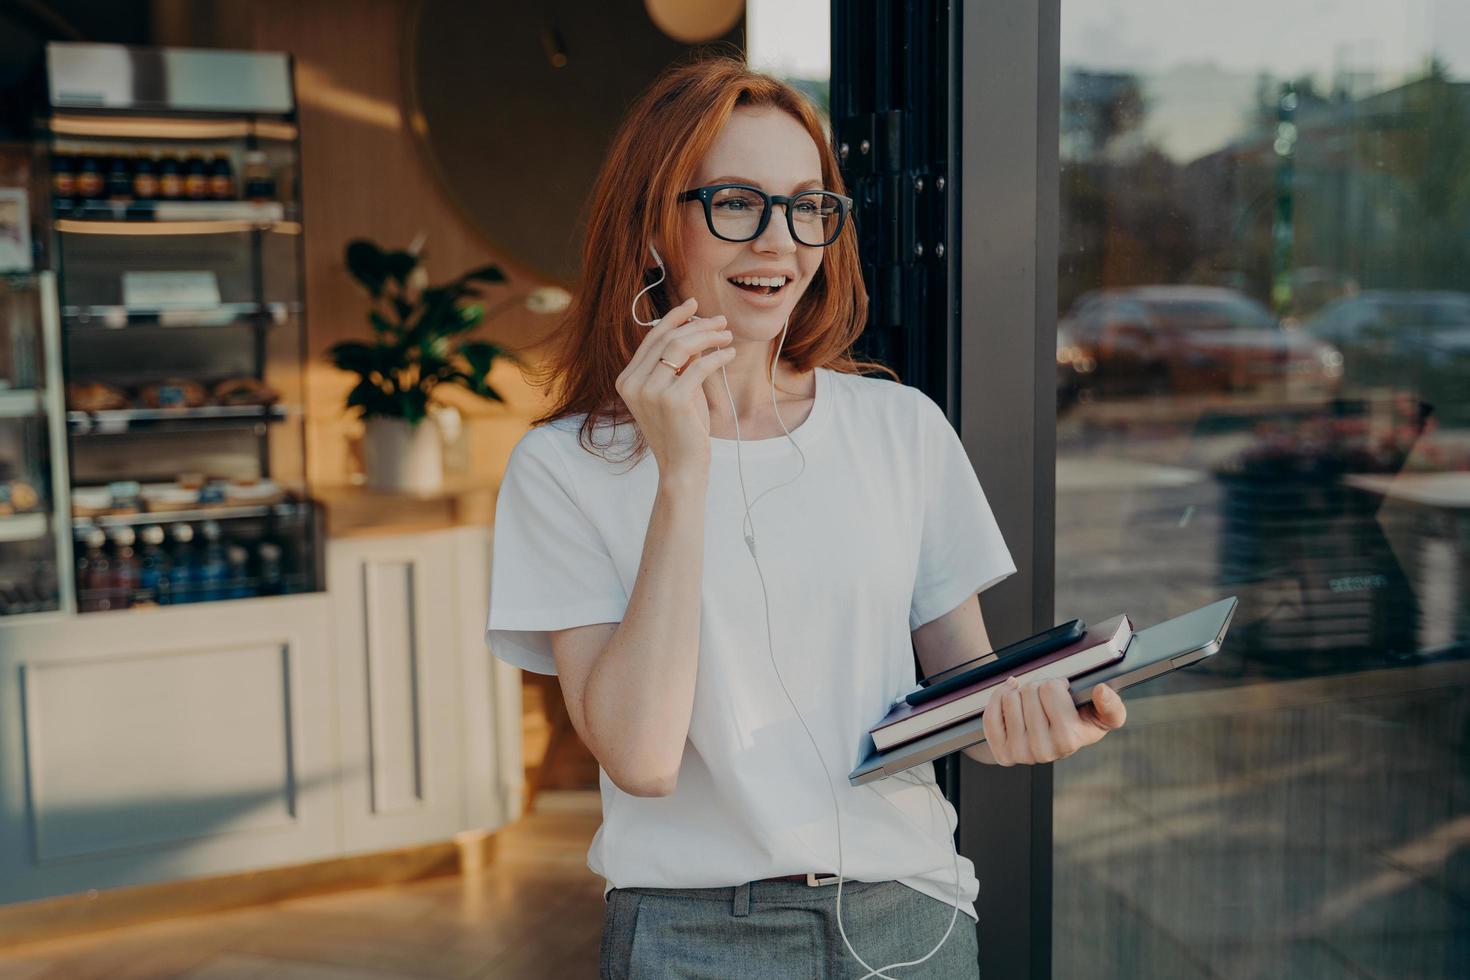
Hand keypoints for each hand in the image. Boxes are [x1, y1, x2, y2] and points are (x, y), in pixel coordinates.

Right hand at [615, 296, 735, 478]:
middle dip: (696, 325)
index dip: (674, 318)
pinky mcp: (672, 399)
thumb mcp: (675, 390)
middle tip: (721, 322)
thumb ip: (679, 363)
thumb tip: (696, 328)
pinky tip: (729, 354)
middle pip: (667, 339)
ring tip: (727, 335)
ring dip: (707, 336)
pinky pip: (698, 366)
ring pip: (681, 347)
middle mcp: (633, 383)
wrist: (682, 467)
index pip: (652, 339)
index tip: (694, 305)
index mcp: (627, 379)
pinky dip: (717, 357)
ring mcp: (650, 391)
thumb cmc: (681, 429)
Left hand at [980, 676, 1126, 765]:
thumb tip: (1101, 690)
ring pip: (1010, 699)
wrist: (1048, 742)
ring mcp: (1023, 755)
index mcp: (1072, 739)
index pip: (1051, 690)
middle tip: (1044, 695)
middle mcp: (1048, 752)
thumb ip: (1111, 705)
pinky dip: (997, 700)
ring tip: (1029, 700)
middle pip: (1030, 691)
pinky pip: (991, 715)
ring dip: (1018, 693)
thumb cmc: (1077, 722)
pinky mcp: (1003, 755)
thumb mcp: (1101, 715)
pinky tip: (1010, 699)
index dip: (1057, 684)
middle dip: (1037, 686)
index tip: (1064, 687)